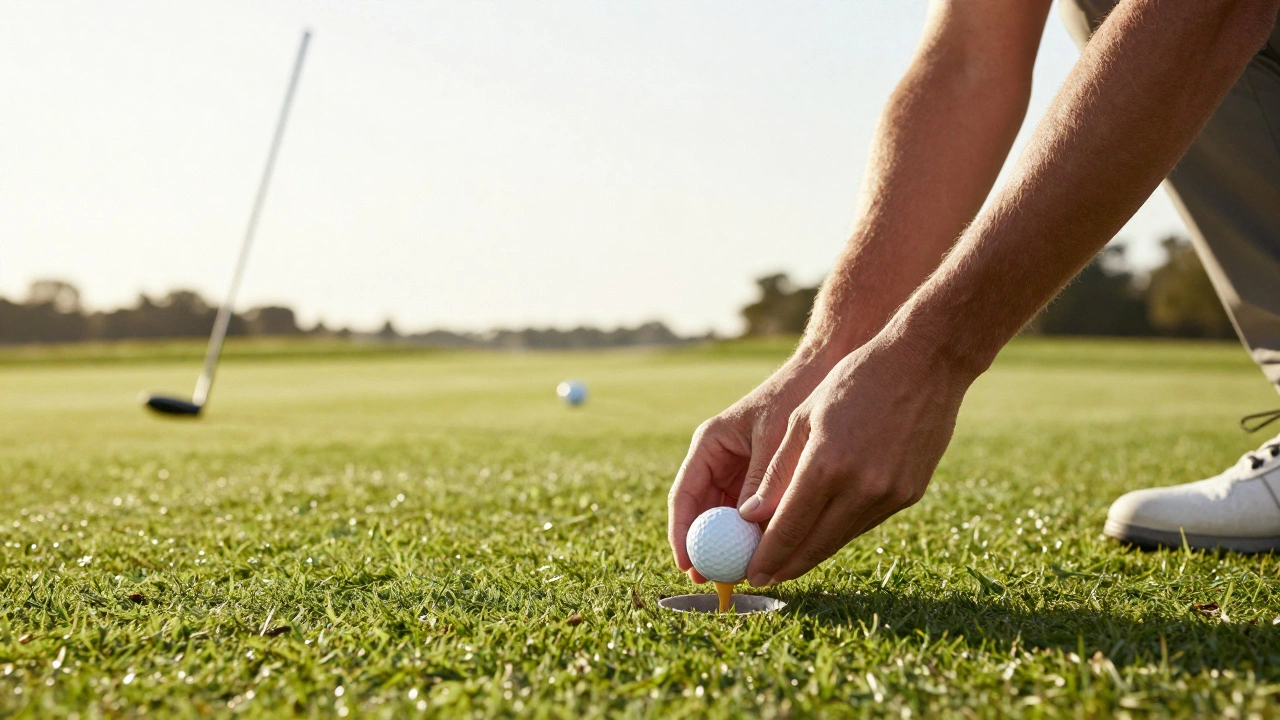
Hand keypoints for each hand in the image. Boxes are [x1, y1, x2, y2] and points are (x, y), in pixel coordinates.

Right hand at [667, 347, 838, 582]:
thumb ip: (762, 482)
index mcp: (710, 444)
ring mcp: (741, 471)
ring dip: (735, 543)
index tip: (688, 566)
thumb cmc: (796, 395)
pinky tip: (772, 551)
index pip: (684, 495)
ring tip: (746, 572)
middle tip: (714, 581)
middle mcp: (720, 460)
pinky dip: (759, 532)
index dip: (682, 534)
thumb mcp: (774, 440)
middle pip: (703, 513)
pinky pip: (754, 514)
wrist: (827, 371)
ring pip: (728, 518)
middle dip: (708, 548)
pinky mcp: (763, 480)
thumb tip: (748, 527)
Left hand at [738, 332, 972, 587]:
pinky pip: (865, 524)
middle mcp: (860, 487)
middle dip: (785, 566)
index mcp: (826, 465)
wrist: (926, 363)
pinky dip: (839, 533)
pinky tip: (821, 536)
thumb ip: (778, 472)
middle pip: (814, 545)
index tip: (749, 572)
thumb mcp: (805, 418)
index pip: (787, 528)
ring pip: (840, 539)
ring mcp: (889, 494)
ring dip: (812, 554)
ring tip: (786, 564)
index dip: (765, 556)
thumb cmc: (855, 380)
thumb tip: (750, 516)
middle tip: (763, 578)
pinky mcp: (910, 494)